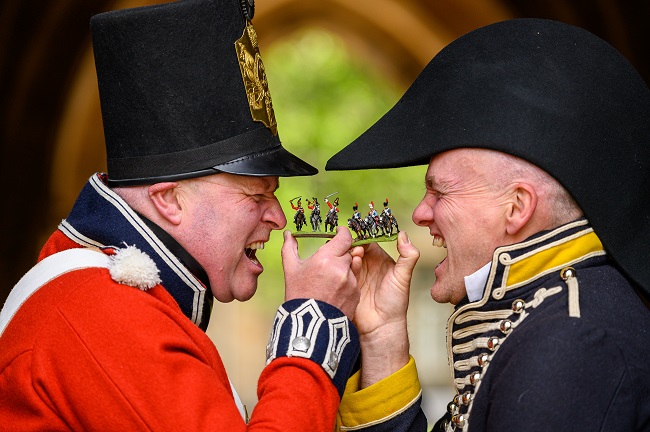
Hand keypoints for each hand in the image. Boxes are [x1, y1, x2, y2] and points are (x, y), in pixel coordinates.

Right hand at [282, 226, 360, 318]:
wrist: (309, 324)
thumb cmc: (299, 295)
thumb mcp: (291, 270)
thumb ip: (290, 248)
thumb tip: (288, 234)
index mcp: (327, 258)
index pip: (345, 237)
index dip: (343, 233)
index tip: (340, 232)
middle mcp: (342, 268)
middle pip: (348, 252)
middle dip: (340, 255)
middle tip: (328, 262)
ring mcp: (351, 282)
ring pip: (352, 268)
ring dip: (344, 270)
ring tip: (329, 281)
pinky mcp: (356, 294)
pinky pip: (354, 282)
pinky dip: (347, 284)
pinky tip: (334, 292)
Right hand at [351, 231, 419, 386]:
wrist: (381, 325)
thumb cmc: (395, 303)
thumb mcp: (403, 277)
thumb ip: (407, 255)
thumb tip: (404, 235)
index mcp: (380, 259)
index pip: (370, 241)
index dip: (365, 237)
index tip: (362, 235)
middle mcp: (367, 264)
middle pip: (356, 247)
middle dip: (354, 245)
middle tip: (357, 249)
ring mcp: (355, 274)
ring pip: (347, 257)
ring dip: (349, 255)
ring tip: (355, 258)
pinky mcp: (346, 283)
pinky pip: (342, 270)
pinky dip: (344, 266)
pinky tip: (349, 268)